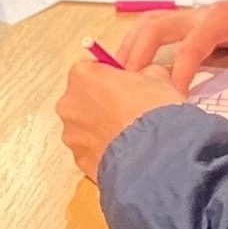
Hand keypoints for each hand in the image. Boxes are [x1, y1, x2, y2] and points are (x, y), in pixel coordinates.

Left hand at [57, 57, 182, 180]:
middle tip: (127, 110)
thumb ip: (144, 74)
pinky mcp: (79, 160)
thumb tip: (147, 77)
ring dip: (100, 129)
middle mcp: (69, 103)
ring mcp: (71, 134)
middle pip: (82, 98)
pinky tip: (124, 152)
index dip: (109, 77)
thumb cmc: (152, 112)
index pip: (90, 69)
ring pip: (84, 127)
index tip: (122, 85)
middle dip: (101, 103)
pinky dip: (103, 150)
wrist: (155, 154)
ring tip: (128, 135)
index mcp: (83, 76)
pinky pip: (89, 150)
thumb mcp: (158, 78)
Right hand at [117, 0, 227, 116]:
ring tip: (117, 77)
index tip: (172, 98)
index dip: (179, 70)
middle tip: (124, 86)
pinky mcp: (189, 23)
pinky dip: (138, 44)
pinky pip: (155, 28)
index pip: (192, 44)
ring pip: (149, 23)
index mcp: (222, 19)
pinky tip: (129, 68)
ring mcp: (192, 16)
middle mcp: (200, 13)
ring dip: (130, 47)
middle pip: (156, 25)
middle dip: (137, 53)